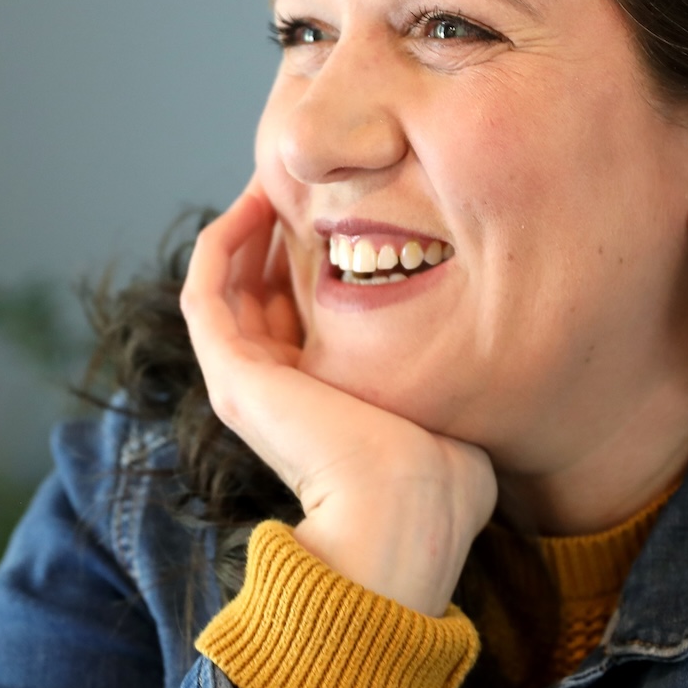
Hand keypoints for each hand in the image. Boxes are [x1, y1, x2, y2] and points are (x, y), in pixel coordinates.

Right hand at [179, 182, 495, 616]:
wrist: (408, 513)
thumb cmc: (444, 477)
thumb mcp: (444, 404)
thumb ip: (443, 372)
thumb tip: (482, 343)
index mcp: (321, 400)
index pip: (303, 312)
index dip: (315, 256)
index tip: (349, 207)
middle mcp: (274, 391)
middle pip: (261, 290)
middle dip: (280, 229)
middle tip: (305, 176)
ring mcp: (246, 383)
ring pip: (226, 284)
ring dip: (245, 225)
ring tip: (275, 174)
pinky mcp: (231, 374)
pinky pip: (204, 291)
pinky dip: (219, 243)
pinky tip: (253, 199)